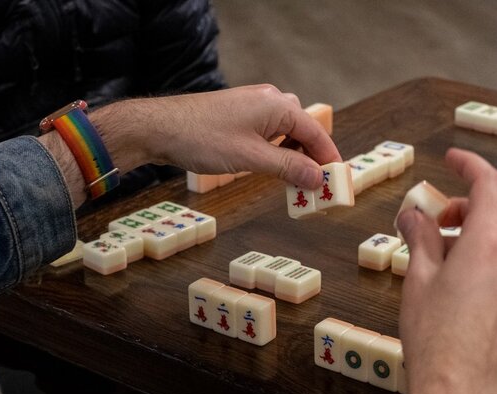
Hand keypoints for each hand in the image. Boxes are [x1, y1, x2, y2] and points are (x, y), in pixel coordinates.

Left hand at [90, 85, 341, 187]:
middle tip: (316, 189)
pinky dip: (275, 152)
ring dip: (292, 158)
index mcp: (278, 106)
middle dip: (311, 160)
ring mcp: (252, 106)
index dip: (328, 160)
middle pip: (303, 132)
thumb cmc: (202, 138)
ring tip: (294, 185)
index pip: (316, 133)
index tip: (336, 182)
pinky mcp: (238, 115)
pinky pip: (268, 133)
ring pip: (285, 133)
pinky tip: (270, 169)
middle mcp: (269, 100)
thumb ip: (288, 167)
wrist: (160, 128)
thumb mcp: (251, 158)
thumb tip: (317, 178)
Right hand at [396, 148, 496, 393]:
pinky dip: (482, 258)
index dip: (470, 165)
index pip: (488, 185)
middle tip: (434, 217)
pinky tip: (454, 283)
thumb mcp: (418, 280)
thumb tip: (413, 213)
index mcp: (487, 243)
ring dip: (472, 233)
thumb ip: (419, 238)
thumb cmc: (433, 338)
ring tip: (437, 253)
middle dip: (465, 204)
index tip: (451, 157)